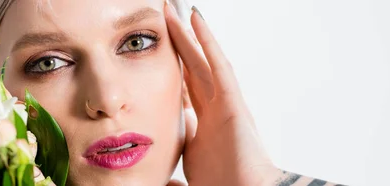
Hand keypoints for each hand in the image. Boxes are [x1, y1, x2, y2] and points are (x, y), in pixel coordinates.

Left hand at [165, 2, 280, 185]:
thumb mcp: (190, 171)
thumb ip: (176, 167)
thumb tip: (161, 178)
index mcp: (203, 127)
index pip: (183, 92)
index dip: (171, 73)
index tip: (156, 59)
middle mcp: (214, 110)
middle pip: (191, 70)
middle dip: (178, 46)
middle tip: (164, 21)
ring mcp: (225, 103)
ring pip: (203, 61)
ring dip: (189, 35)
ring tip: (175, 11)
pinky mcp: (233, 101)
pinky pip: (219, 65)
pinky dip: (208, 41)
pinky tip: (196, 18)